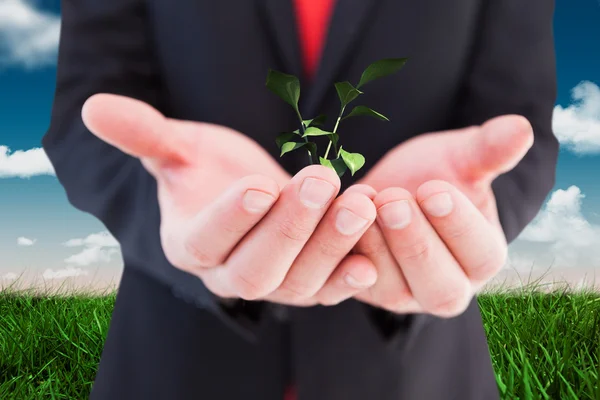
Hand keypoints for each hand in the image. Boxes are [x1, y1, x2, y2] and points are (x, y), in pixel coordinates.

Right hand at [82, 94, 378, 306]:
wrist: (250, 194)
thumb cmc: (211, 170)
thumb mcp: (181, 148)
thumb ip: (146, 135)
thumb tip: (92, 106)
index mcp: (190, 245)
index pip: (206, 240)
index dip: (229, 218)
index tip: (255, 185)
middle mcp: (229, 276)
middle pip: (257, 267)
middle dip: (291, 226)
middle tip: (321, 179)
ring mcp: (272, 286)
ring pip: (299, 282)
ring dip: (331, 245)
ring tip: (359, 201)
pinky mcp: (308, 286)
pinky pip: (329, 290)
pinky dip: (349, 277)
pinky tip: (371, 258)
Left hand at [351, 115, 533, 316]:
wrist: (388, 188)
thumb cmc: (432, 175)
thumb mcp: (458, 158)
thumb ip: (487, 150)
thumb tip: (522, 128)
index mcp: (480, 257)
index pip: (481, 255)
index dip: (458, 225)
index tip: (434, 190)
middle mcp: (447, 286)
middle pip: (441, 287)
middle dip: (416, 243)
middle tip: (393, 201)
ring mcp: (405, 294)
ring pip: (396, 291)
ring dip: (379, 248)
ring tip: (367, 205)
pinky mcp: (367, 291)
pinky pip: (355, 285)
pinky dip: (348, 255)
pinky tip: (339, 220)